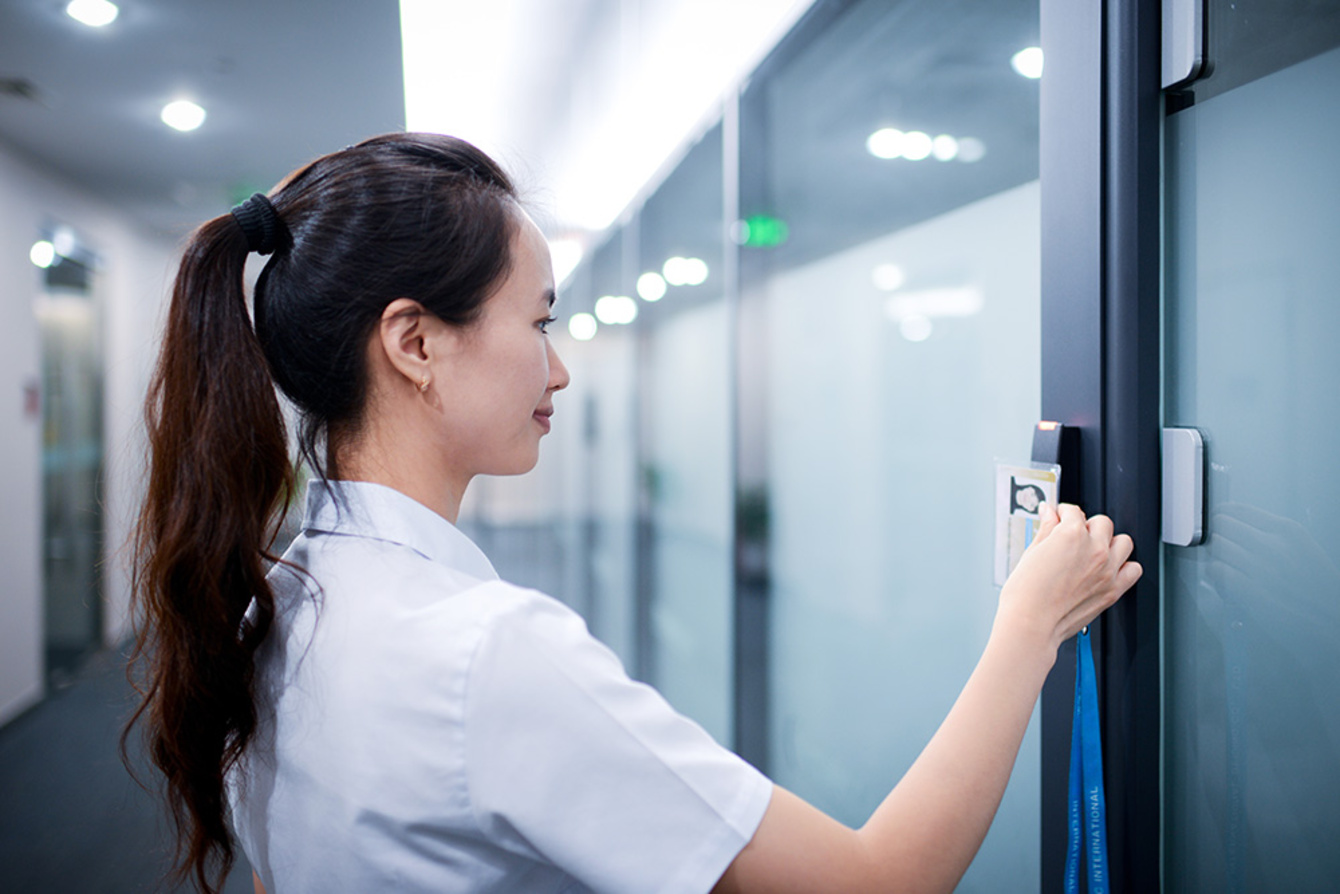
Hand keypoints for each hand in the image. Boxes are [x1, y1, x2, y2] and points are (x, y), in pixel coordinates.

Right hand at [997, 503, 1141, 652]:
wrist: (1031, 623)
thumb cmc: (1025, 594)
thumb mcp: (1031, 552)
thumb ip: (1046, 529)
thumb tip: (1049, 514)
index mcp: (1072, 535)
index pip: (1073, 512)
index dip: (1063, 513)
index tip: (1059, 518)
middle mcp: (1094, 549)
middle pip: (1102, 522)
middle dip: (1087, 526)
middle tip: (1074, 536)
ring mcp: (1107, 570)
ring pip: (1123, 542)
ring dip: (1110, 542)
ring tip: (1094, 550)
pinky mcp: (1113, 590)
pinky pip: (1134, 569)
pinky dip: (1125, 566)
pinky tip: (1108, 568)